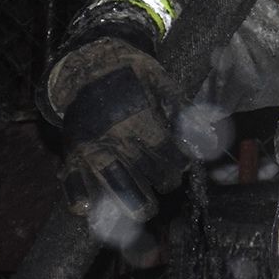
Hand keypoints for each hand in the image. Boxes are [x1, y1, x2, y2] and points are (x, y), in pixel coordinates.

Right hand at [43, 38, 186, 221]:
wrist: (88, 64)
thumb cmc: (132, 75)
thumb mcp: (161, 82)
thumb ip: (183, 111)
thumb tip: (208, 135)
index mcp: (139, 118)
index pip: (163, 149)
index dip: (176, 163)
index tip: (182, 167)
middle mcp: (115, 135)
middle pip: (140, 169)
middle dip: (158, 184)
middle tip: (166, 187)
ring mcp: (91, 145)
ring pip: (109, 179)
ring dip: (126, 199)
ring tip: (141, 213)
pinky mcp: (72, 151)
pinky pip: (71, 177)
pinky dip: (76, 193)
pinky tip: (84, 209)